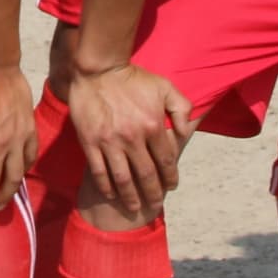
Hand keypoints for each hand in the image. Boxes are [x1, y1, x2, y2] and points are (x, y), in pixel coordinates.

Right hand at [64, 61, 191, 220]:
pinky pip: (100, 172)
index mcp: (152, 125)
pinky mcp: (90, 143)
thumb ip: (181, 109)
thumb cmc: (132, 78)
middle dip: (153, 194)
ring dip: (130, 197)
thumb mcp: (165, 87)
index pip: (166, 160)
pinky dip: (107, 187)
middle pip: (146, 175)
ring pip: (123, 180)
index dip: (171, 177)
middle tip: (156, 204)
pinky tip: (112, 194)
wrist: (97, 69)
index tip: (171, 186)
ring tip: (134, 207)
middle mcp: (133, 138)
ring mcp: (110, 142)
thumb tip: (187, 132)